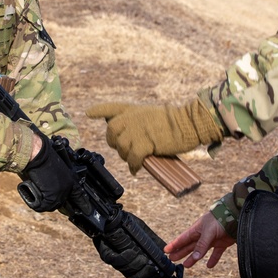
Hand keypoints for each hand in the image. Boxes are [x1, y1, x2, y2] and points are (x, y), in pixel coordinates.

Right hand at [19, 133, 78, 211]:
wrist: (40, 155)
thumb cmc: (46, 158)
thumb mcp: (57, 169)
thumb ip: (58, 180)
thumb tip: (50, 188)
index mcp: (71, 180)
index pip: (79, 196)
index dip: (83, 204)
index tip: (87, 210)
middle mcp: (68, 188)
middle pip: (61, 203)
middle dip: (53, 201)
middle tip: (45, 197)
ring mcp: (60, 194)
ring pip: (51, 206)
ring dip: (43, 201)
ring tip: (36, 190)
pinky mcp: (51, 197)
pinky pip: (41, 206)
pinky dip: (35, 201)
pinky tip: (31, 193)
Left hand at [85, 99, 221, 173]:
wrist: (188, 124)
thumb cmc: (174, 122)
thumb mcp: (151, 115)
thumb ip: (137, 122)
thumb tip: (126, 139)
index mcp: (133, 109)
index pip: (111, 108)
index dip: (99, 110)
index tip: (88, 113)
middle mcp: (132, 117)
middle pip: (111, 132)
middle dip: (115, 144)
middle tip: (126, 150)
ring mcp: (138, 129)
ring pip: (122, 147)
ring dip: (126, 157)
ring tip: (135, 160)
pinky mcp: (145, 142)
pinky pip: (133, 158)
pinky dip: (134, 166)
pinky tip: (136, 169)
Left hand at [93, 212, 163, 277]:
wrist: (110, 215)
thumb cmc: (125, 223)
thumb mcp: (142, 232)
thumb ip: (153, 243)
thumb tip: (166, 252)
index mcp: (131, 260)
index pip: (140, 276)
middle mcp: (122, 262)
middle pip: (133, 275)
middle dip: (143, 274)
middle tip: (152, 268)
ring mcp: (113, 258)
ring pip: (124, 269)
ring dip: (135, 266)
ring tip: (144, 260)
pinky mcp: (104, 252)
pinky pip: (113, 259)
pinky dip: (123, 258)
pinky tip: (131, 252)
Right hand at [165, 211, 235, 268]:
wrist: (236, 216)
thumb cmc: (220, 219)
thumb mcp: (208, 231)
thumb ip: (202, 245)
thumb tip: (195, 257)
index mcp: (196, 229)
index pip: (182, 239)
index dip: (174, 244)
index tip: (166, 250)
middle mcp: (202, 235)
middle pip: (189, 246)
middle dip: (180, 252)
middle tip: (172, 259)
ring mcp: (212, 239)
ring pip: (200, 251)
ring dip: (193, 258)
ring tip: (186, 265)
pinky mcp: (222, 243)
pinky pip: (215, 253)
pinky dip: (213, 259)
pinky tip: (209, 266)